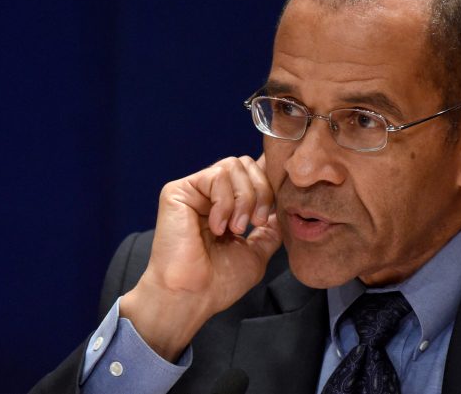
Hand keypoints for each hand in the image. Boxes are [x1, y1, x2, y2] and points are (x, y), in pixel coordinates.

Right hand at [120, 155, 281, 360]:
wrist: (193, 296)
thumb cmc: (219, 282)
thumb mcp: (256, 252)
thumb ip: (269, 229)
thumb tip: (281, 209)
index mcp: (225, 207)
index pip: (251, 174)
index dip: (268, 182)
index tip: (273, 210)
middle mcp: (209, 195)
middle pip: (246, 164)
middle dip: (261, 191)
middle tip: (255, 224)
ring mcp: (194, 191)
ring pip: (233, 166)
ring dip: (244, 199)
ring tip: (236, 229)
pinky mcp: (178, 191)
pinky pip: (216, 176)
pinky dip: (224, 202)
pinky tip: (217, 227)